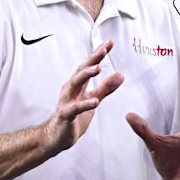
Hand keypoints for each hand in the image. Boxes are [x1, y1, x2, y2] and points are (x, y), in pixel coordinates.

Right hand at [42, 39, 123, 154]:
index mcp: (77, 84)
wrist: (58, 136)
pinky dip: (84, 104)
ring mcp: (66, 101)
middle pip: (81, 70)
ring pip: (74, 84)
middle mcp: (71, 89)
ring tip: (98, 68)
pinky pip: (74, 108)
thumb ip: (106, 88)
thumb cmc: (74, 116)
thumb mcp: (93, 99)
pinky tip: (95, 101)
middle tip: (103, 50)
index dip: (98, 53)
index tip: (109, 42)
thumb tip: (120, 75)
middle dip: (92, 59)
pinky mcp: (65, 115)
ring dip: (86, 75)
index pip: (89, 65)